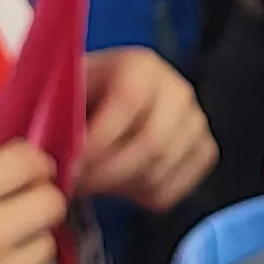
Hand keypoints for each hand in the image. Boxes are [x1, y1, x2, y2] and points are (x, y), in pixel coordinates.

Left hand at [72, 50, 212, 209]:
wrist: (108, 99)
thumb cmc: (83, 97)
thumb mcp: (65, 92)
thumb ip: (61, 115)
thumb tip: (60, 151)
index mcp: (142, 65)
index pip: (128, 101)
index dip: (99, 139)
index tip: (70, 163)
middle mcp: (177, 91)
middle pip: (152, 143)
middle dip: (107, 173)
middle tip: (76, 185)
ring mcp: (195, 123)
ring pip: (160, 171)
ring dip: (119, 187)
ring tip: (92, 182)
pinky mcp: (203, 152)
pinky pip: (172, 190)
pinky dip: (140, 198)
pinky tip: (120, 183)